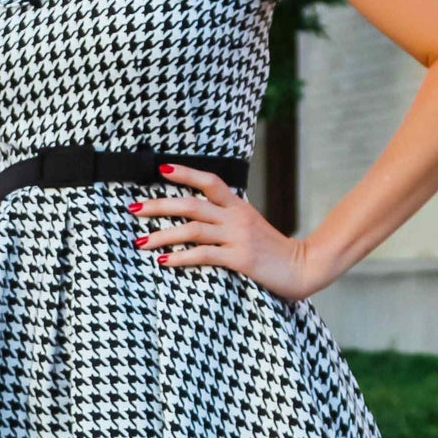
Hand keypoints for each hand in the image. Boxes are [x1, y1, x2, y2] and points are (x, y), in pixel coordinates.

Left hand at [127, 163, 318, 301]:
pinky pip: (204, 255)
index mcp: (238, 206)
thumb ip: (228, 219)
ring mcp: (238, 237)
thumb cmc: (273, 250)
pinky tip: (164, 261)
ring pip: (192, 229)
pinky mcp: (239, 259)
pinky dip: (181, 257)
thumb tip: (198, 217)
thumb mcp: (251, 226)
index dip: (185, 173)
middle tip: (133, 208)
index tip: (160, 169)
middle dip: (158, 205)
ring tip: (140, 241)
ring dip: (162, 234)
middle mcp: (236, 217)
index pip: (209, 181)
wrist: (303, 267)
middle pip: (191, 204)